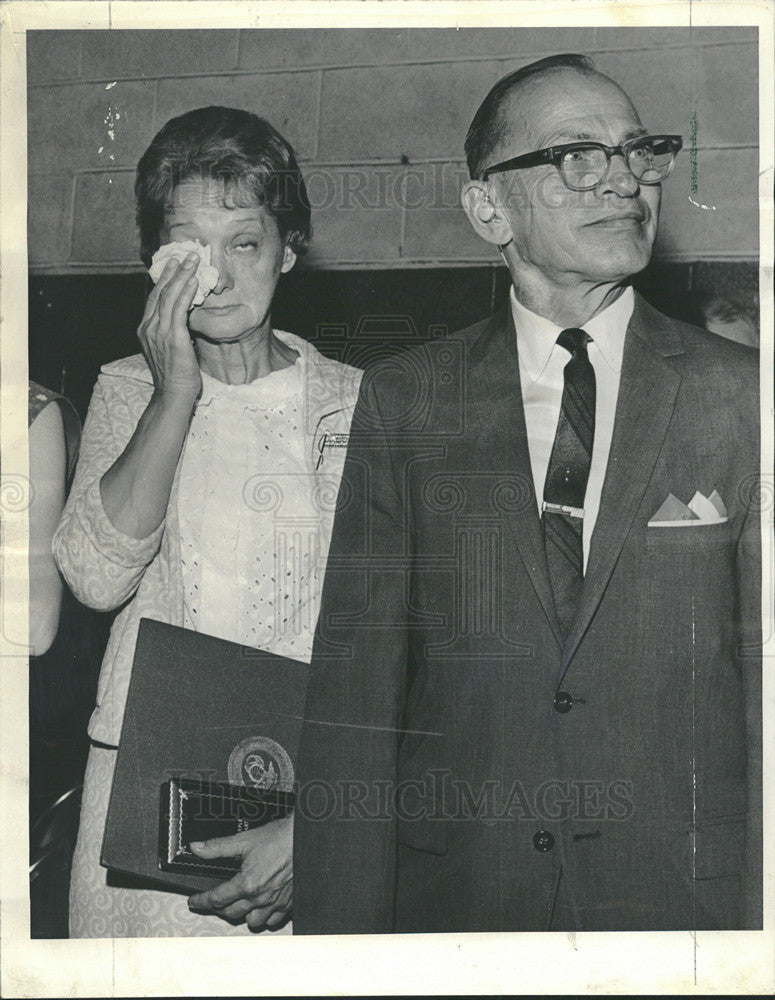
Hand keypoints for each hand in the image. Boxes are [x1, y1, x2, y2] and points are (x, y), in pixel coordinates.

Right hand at [138, 253, 201, 402]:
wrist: (173, 395)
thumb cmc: (175, 376)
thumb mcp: (171, 348)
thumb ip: (174, 332)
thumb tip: (186, 319)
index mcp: (146, 330)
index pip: (154, 298)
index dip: (164, 279)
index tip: (173, 265)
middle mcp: (149, 328)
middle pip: (159, 292)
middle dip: (173, 271)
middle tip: (185, 255)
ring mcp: (158, 332)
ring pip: (169, 296)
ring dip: (182, 276)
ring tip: (193, 261)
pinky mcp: (172, 338)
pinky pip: (179, 309)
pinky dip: (186, 293)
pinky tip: (194, 281)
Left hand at [187, 814, 292, 930]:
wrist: (306, 838)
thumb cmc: (279, 838)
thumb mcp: (244, 839)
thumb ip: (217, 847)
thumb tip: (197, 848)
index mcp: (247, 884)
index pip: (216, 898)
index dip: (201, 900)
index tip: (194, 901)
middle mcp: (260, 898)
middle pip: (231, 913)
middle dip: (219, 907)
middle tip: (215, 900)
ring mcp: (275, 903)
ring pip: (252, 922)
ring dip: (242, 915)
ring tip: (239, 904)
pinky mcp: (288, 903)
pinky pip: (273, 921)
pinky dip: (265, 917)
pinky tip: (262, 907)